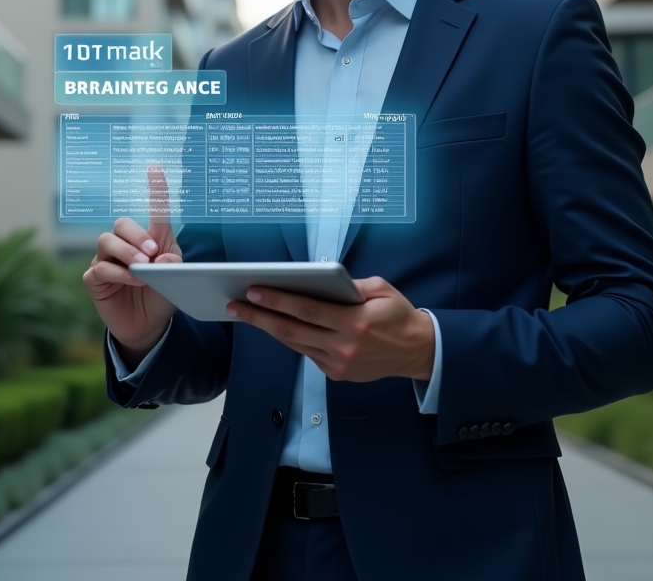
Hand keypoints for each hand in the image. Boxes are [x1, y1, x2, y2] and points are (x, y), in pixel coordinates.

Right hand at [83, 165, 181, 366]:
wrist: (149, 325)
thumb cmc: (162, 293)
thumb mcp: (176, 277)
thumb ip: (172, 264)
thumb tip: (160, 260)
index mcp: (150, 239)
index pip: (152, 210)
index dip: (154, 189)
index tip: (155, 170)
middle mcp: (125, 244)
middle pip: (121, 224)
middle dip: (137, 236)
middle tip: (152, 254)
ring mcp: (106, 260)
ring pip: (107, 241)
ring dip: (126, 252)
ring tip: (142, 268)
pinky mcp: (94, 279)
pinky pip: (99, 268)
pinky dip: (118, 273)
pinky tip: (132, 280)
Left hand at [226, 277, 434, 382]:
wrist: (418, 352)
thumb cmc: (398, 315)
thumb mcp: (382, 289)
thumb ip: (351, 285)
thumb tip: (319, 278)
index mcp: (356, 322)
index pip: (308, 309)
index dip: (278, 300)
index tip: (254, 290)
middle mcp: (344, 346)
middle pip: (292, 330)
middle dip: (259, 316)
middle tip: (235, 304)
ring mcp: (338, 364)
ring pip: (295, 344)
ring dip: (268, 328)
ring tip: (246, 313)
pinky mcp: (336, 374)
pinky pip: (306, 353)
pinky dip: (289, 338)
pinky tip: (274, 325)